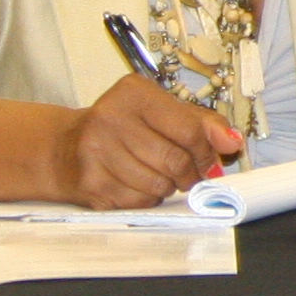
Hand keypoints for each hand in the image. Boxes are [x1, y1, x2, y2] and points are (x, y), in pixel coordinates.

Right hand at [57, 76, 237, 209]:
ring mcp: (95, 153)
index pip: (190, 130)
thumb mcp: (163, 111)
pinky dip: (149, 198)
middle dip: (191, 173)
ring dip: (170, 186)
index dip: (207, 152)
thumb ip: (202, 123)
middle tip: (190, 175)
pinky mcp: (89, 183)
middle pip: (175, 160)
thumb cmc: (122, 127)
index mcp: (134, 94)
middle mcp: (110, 119)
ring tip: (163, 177)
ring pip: (158, 184)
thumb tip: (232, 142)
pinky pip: (138, 201)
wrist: (63, 148)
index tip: (210, 160)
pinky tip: (140, 185)